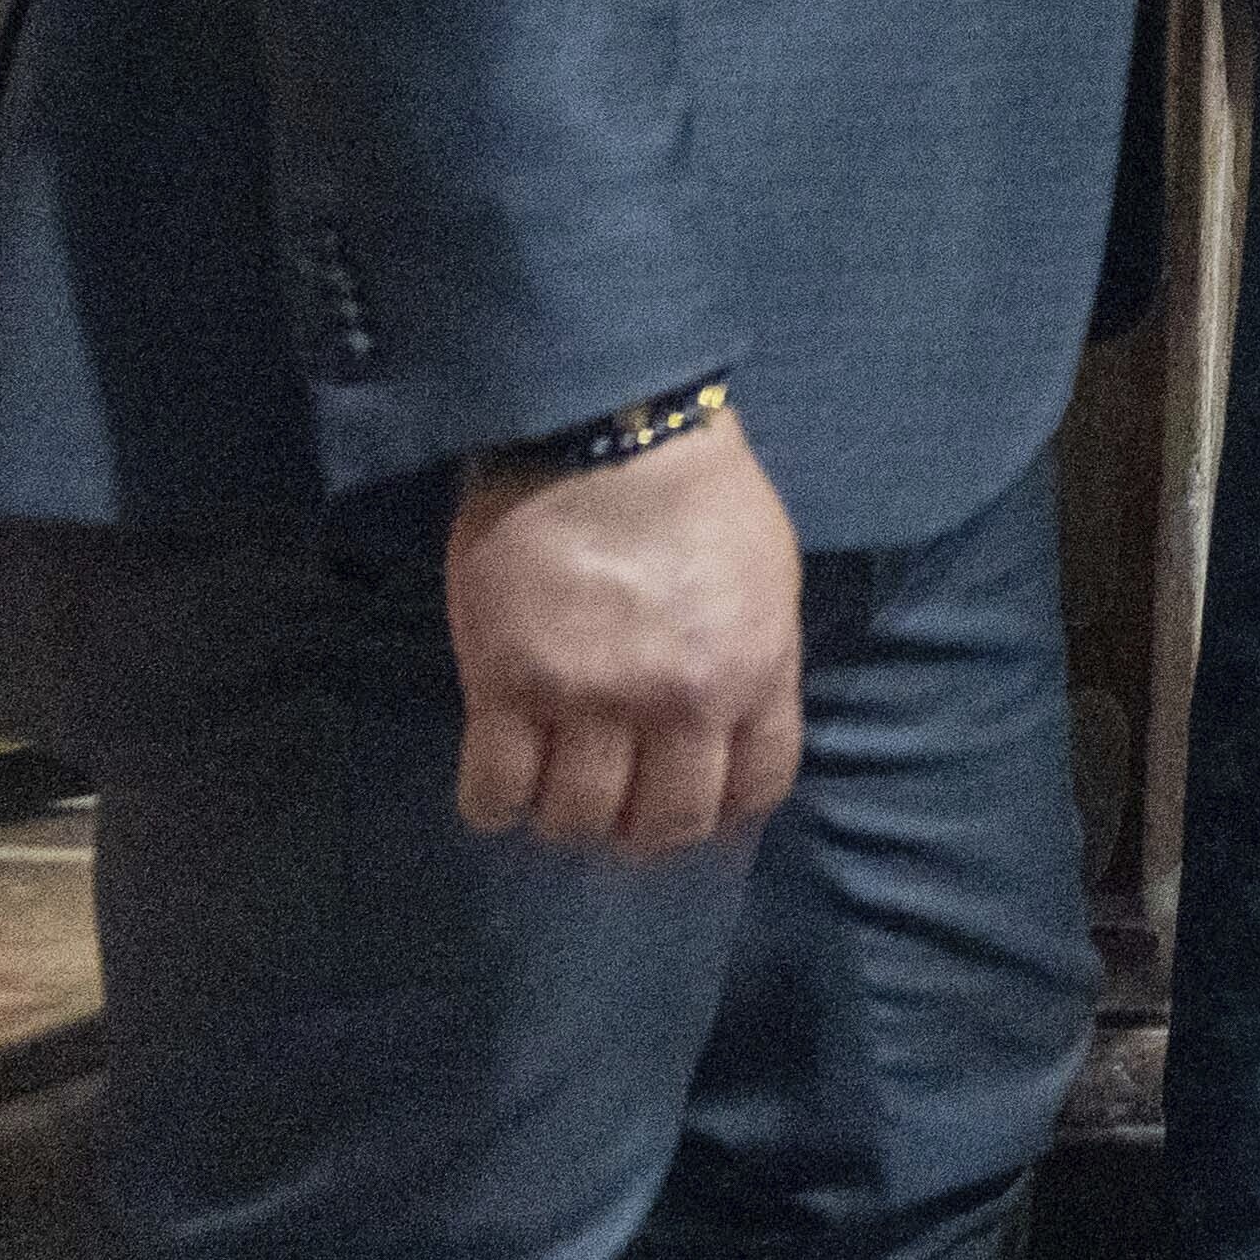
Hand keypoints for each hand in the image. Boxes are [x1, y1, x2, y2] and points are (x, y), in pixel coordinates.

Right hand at [444, 410, 799, 859]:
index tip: (691, 804)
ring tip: (552, 793)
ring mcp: (591, 699)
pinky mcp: (508, 686)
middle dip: (640, 831)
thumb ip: (755, 656)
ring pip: (577, 817)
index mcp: (755, 669)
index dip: (723, 811)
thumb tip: (731, 723)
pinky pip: (496, 789)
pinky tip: (497, 790)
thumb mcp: (765, 574)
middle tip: (613, 808)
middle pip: (664, 823)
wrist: (604, 428)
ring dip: (564, 819)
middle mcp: (679, 701)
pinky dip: (493, 806)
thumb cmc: (696, 491)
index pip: (756, 787)